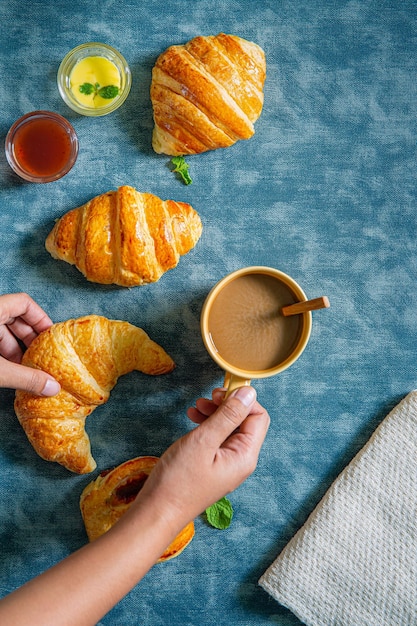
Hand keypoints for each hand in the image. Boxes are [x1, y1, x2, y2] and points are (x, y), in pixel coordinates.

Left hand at [0, 293, 59, 395]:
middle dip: (29, 338)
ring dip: (15, 348)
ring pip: (1, 330)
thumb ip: (25, 377)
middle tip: (41, 356)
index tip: (50, 336)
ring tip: (25, 368)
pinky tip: (9, 371)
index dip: (40, 318)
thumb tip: (52, 387)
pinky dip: (2, 353)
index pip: (23, 303)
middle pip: (14, 317)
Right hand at [136, 386, 269, 529]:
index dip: (242, 400)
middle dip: (227, 405)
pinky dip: (207, 425)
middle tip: (207, 398)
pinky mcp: (213, 465)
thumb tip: (249, 393)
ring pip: (229, 428)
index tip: (220, 392)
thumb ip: (228, 416)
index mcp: (245, 456)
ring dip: (215, 413)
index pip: (258, 417)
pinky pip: (217, 439)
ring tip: (196, 407)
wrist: (157, 511)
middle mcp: (240, 461)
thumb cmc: (178, 481)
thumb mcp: (203, 441)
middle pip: (245, 422)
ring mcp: (226, 464)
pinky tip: (192, 419)